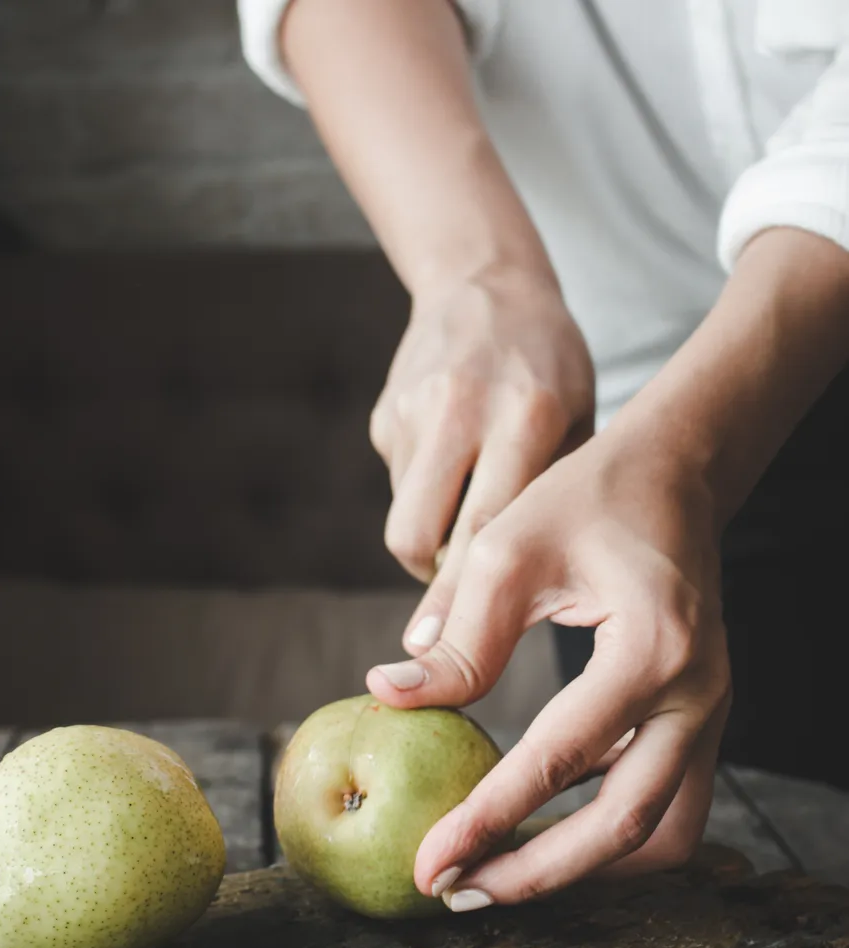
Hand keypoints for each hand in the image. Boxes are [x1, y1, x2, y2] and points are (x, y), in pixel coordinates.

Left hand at [366, 422, 730, 907]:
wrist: (672, 476)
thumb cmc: (586, 500)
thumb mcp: (508, 552)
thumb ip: (458, 638)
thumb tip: (391, 696)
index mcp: (652, 650)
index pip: (560, 760)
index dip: (487, 820)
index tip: (429, 865)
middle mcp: (698, 696)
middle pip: (627, 828)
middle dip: (539, 875)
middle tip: (459, 891)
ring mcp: (710, 714)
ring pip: (661, 835)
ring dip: (584, 868)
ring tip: (499, 872)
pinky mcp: (700, 721)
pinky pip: (663, 805)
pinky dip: (605, 832)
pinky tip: (539, 825)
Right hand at [370, 268, 593, 626]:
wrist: (486, 283)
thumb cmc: (550, 369)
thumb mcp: (577, 423)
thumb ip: (550, 499)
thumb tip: (516, 602)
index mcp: (525, 414)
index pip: (485, 528)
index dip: (464, 598)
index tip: (445, 651)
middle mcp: (461, 409)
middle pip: (421, 536)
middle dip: (434, 585)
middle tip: (454, 607)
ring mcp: (413, 409)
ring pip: (405, 520)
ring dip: (432, 541)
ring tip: (470, 511)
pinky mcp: (384, 413)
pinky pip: (399, 487)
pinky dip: (424, 496)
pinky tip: (451, 461)